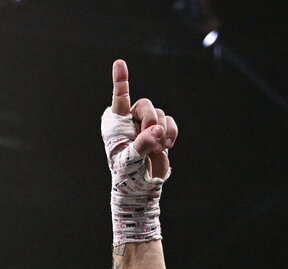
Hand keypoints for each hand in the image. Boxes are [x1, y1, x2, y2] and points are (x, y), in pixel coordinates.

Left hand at [110, 58, 176, 179]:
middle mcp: (130, 121)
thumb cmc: (128, 175)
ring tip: (157, 149)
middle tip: (152, 139)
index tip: (119, 62)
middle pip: (146, 105)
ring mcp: (145, 124)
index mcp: (116, 125)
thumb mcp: (130, 162)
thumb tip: (156, 131)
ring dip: (161, 131)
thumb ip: (141, 145)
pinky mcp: (160, 130)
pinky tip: (166, 146)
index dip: (120, 80)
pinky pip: (170, 121)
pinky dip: (171, 132)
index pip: (119, 99)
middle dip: (150, 120)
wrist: (141, 186)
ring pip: (159, 113)